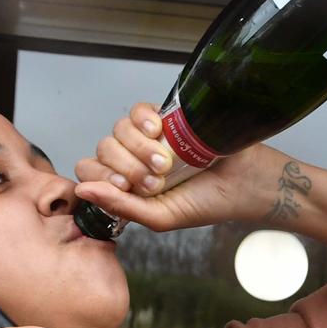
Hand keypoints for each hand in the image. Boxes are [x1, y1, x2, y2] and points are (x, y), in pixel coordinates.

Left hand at [73, 102, 280, 230]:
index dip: (102, 177)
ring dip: (139, 148)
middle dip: (127, 167)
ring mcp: (147, 138)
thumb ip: (120, 206)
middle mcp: (132, 160)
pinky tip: (160, 132)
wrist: (244, 183)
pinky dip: (144, 120)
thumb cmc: (206, 204)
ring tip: (168, 163)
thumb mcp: (160, 217)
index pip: (90, 172)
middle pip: (102, 150)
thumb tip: (82, 190)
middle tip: (157, 181)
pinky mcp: (165, 117)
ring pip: (118, 130)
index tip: (128, 187)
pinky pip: (137, 110)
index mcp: (126, 187)